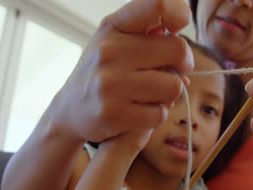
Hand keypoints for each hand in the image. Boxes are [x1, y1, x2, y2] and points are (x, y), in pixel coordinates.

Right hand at [48, 0, 193, 142]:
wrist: (70, 109)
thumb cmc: (103, 72)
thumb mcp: (116, 41)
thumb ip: (147, 35)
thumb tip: (183, 51)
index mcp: (113, 26)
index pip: (159, 5)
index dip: (179, 14)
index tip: (176, 29)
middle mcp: (110, 50)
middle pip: (178, 50)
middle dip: (183, 65)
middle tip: (172, 72)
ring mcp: (111, 83)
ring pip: (173, 86)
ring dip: (169, 95)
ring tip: (151, 94)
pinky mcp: (113, 113)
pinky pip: (160, 114)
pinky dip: (156, 115)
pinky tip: (141, 111)